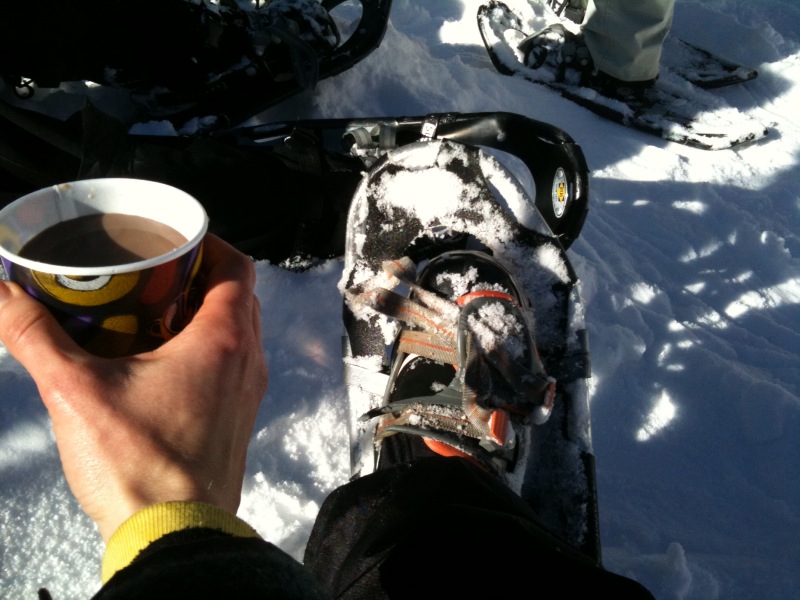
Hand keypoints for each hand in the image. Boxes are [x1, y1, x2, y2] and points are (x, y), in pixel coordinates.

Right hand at [0, 234, 267, 541]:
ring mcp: (246, 391)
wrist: (176, 533)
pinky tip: (157, 360)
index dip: (209, 243)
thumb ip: (36, 337)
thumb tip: (1, 294)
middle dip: (197, 275)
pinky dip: (203, 348)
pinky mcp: (236, 417)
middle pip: (235, 295)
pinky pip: (229, 364)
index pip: (236, 267)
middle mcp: (246, 360)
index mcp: (223, 339)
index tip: (175, 239)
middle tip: (152, 270)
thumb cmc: (138, 463)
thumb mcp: (76, 391)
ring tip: (149, 310)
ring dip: (200, 313)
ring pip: (234, 331)